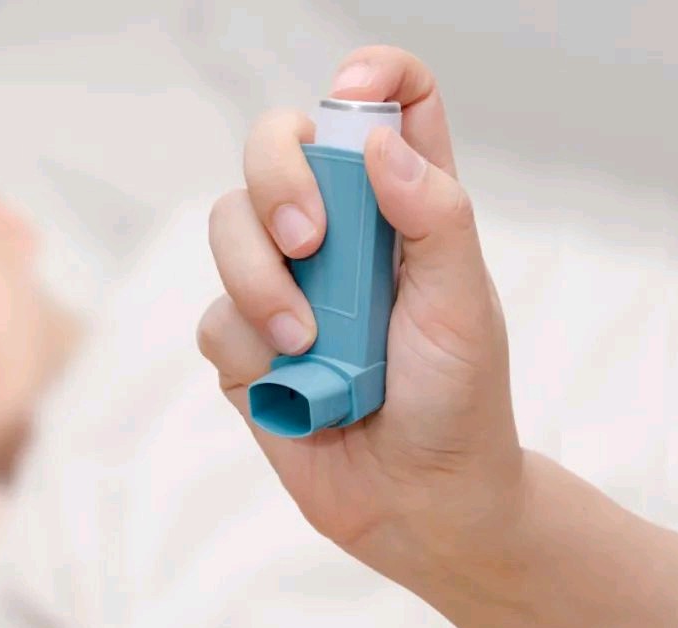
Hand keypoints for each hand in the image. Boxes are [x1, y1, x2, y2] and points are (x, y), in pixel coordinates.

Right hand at [197, 46, 523, 576]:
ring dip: (260, 284)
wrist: (415, 501)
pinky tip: (290, 385)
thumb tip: (377, 140)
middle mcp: (336, 232)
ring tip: (306, 344)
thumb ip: (433, 215)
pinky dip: (248, 349)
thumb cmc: (456, 401)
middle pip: (276, 144)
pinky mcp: (242, 341)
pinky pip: (214, 317)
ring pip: (227, 229)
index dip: (371, 76)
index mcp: (401, 208)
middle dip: (277, 179)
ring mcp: (281, 284)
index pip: (389, 104)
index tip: (353, 90)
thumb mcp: (463, 305)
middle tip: (309, 240)